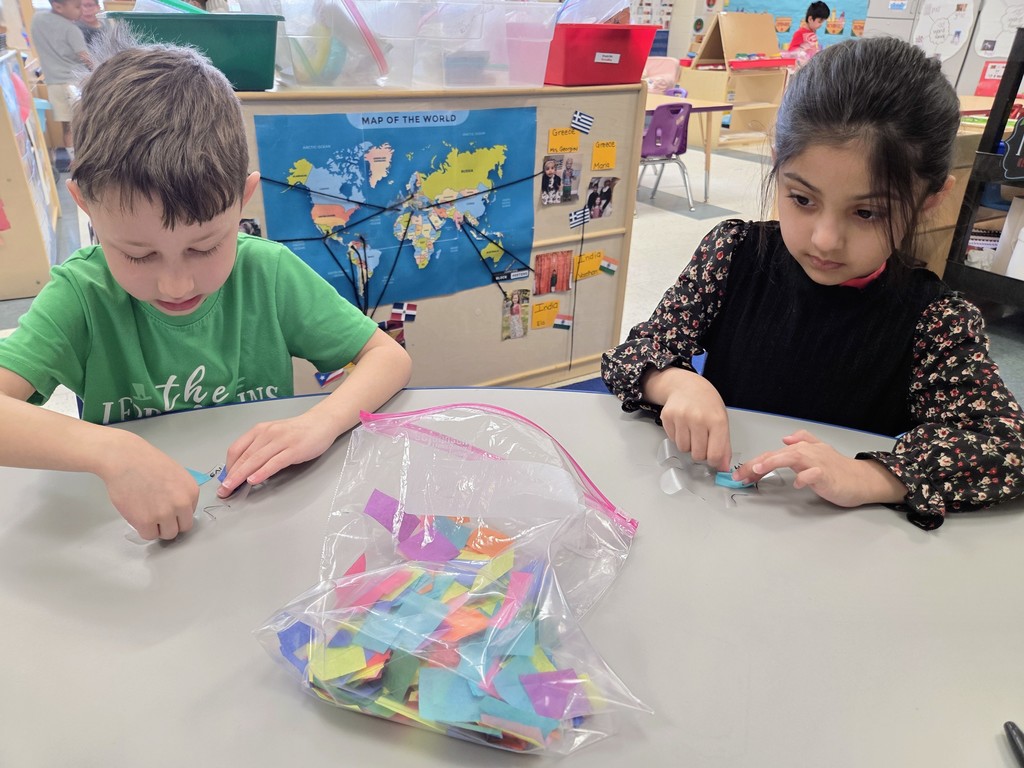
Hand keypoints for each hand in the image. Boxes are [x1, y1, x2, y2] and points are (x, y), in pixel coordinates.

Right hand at [100, 432, 198, 539]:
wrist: (125, 459)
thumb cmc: (146, 463)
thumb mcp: (176, 475)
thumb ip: (181, 493)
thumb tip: (179, 511)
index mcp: (191, 491)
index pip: (190, 513)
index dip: (177, 513)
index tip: (166, 507)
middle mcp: (181, 504)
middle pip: (183, 527)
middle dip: (171, 523)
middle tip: (157, 515)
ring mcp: (164, 514)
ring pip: (168, 534)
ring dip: (158, 528)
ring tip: (147, 514)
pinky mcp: (146, 521)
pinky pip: (149, 536)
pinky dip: (144, 530)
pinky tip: (138, 516)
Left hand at [217, 412, 337, 496]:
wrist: (322, 422)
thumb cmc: (298, 431)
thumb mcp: (274, 435)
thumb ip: (260, 448)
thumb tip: (244, 468)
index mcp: (260, 430)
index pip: (236, 449)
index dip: (228, 466)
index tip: (223, 480)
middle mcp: (268, 433)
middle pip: (244, 456)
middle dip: (231, 475)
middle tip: (223, 490)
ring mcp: (281, 441)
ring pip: (256, 460)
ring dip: (241, 476)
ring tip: (232, 488)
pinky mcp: (294, 449)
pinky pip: (274, 463)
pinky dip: (262, 472)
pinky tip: (254, 480)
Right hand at [650, 368, 731, 470]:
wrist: (686, 385)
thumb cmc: (707, 403)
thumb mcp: (721, 420)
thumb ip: (724, 445)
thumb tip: (723, 467)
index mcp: (717, 420)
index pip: (715, 454)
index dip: (715, 462)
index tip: (714, 460)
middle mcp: (698, 418)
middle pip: (698, 455)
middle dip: (701, 452)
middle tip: (702, 440)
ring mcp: (681, 417)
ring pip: (683, 449)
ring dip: (688, 445)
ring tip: (692, 431)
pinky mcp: (667, 417)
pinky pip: (673, 440)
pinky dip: (678, 437)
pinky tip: (682, 426)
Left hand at [734, 430, 907, 506]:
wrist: (862, 480)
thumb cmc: (838, 469)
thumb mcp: (818, 452)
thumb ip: (803, 442)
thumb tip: (786, 438)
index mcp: (802, 450)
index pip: (772, 454)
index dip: (754, 463)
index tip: (740, 474)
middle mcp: (807, 452)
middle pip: (776, 455)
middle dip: (755, 464)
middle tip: (740, 475)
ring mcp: (817, 462)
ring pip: (792, 457)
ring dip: (774, 462)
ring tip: (759, 469)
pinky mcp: (827, 475)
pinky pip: (813, 474)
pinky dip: (804, 478)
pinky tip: (797, 483)